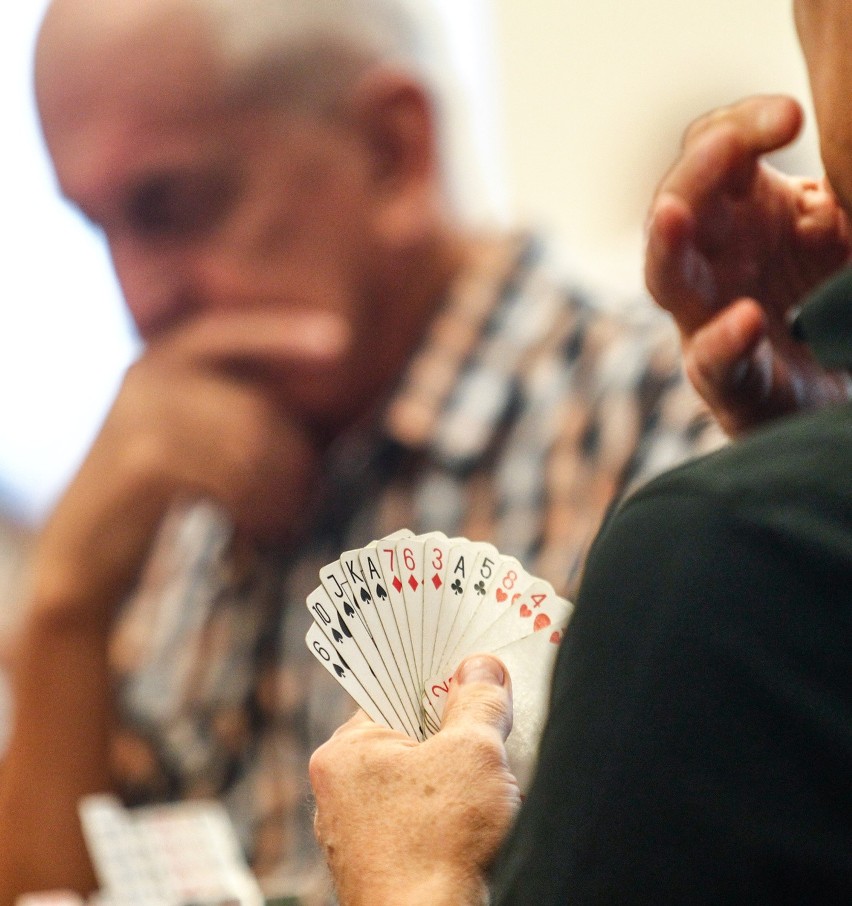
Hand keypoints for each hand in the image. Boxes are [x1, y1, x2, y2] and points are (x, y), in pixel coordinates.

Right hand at [31, 307, 349, 625]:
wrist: (80, 553)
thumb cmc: (149, 499)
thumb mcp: (184, 440)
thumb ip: (229, 415)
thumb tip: (308, 429)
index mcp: (158, 360)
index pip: (229, 332)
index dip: (284, 332)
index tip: (343, 338)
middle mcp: (146, 375)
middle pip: (256, 408)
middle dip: (294, 459)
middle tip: (310, 500)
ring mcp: (139, 412)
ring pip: (250, 444)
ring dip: (281, 490)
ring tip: (289, 521)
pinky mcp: (141, 458)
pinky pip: (230, 476)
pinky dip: (258, 508)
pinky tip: (261, 530)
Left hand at [310, 655, 520, 905]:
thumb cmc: (439, 844)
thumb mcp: (474, 751)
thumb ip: (480, 701)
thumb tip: (482, 669)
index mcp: (344, 753)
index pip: (392, 695)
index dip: (437, 683)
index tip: (471, 676)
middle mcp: (338, 792)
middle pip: (407, 738)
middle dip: (452, 735)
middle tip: (490, 730)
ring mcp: (356, 835)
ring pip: (416, 783)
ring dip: (455, 778)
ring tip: (490, 783)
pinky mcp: (380, 866)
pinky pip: (417, 821)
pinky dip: (448, 816)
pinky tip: (478, 824)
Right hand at [645, 94, 851, 435]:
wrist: (832, 387)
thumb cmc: (827, 299)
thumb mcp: (842, 229)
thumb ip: (842, 192)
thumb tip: (850, 146)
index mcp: (740, 213)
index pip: (714, 151)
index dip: (741, 125)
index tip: (792, 118)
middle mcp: (711, 262)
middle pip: (676, 204)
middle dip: (695, 171)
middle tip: (727, 144)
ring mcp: (707, 323)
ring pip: (666, 280)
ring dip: (666, 246)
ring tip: (673, 215)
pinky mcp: (727, 384)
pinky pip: (712, 363)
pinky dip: (723, 342)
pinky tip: (744, 321)